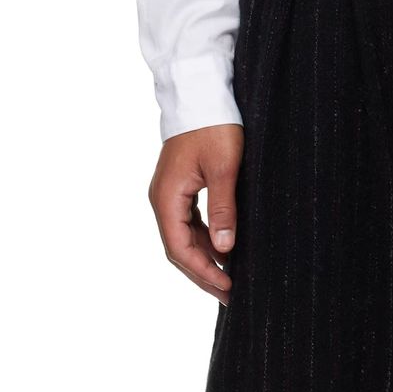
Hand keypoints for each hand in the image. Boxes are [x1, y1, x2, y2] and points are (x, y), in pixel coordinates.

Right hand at [148, 124, 244, 303]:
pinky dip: (206, 243)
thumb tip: (225, 249)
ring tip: (230, 281)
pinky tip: (225, 253)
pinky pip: (190, 225)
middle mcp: (162, 200)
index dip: (203, 272)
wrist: (202, 95)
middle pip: (179, 250)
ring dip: (205, 261)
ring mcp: (170, 195)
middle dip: (203, 275)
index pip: (180, 249)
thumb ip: (224, 209)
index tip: (227, 288)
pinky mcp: (181, 189)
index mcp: (167, 198)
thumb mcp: (224, 168)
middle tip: (230, 296)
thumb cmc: (214, 127)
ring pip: (184, 239)